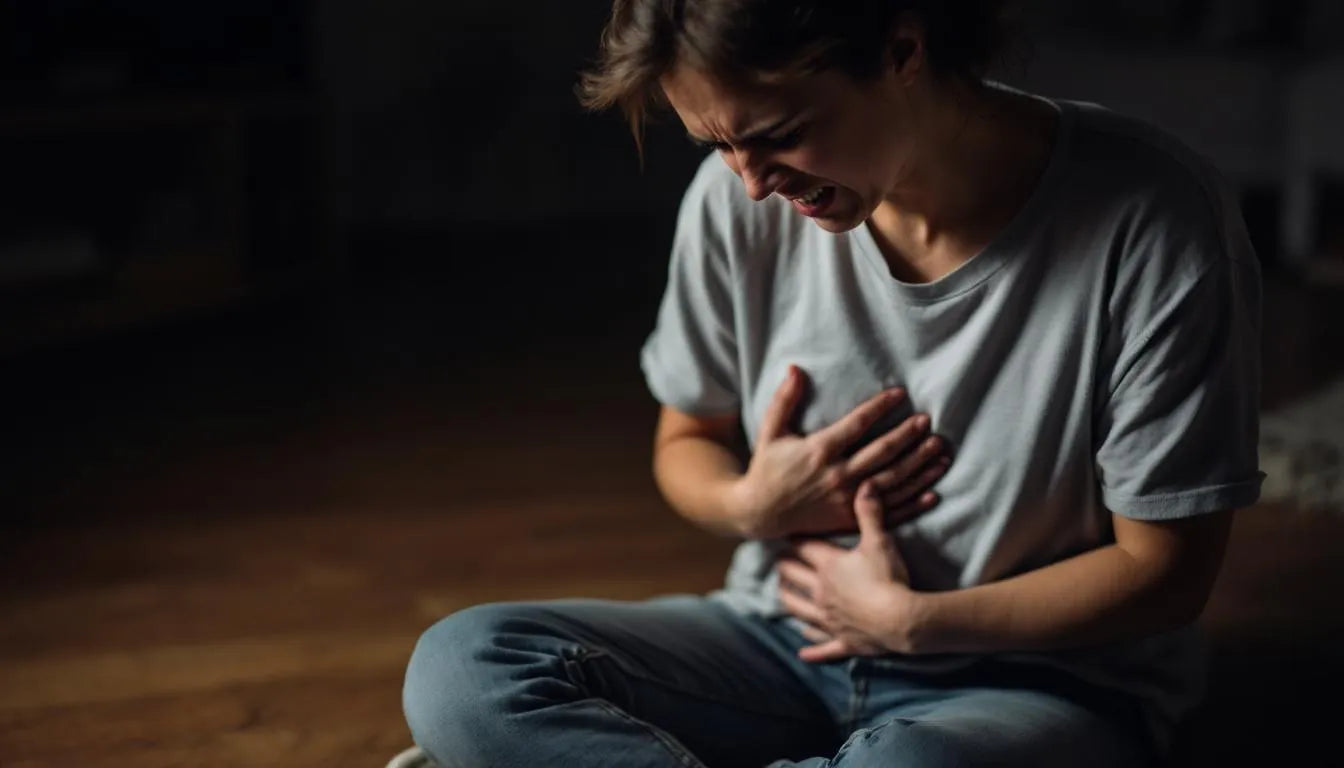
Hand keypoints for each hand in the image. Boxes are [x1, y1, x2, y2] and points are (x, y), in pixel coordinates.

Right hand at [729, 365, 948, 538]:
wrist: (760, 513)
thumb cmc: (766, 468)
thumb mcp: (769, 432)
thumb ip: (784, 400)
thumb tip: (795, 368)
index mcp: (819, 450)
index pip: (858, 424)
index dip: (880, 406)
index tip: (900, 393)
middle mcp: (837, 475)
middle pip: (883, 452)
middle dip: (908, 435)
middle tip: (927, 421)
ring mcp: (846, 499)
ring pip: (892, 481)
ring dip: (919, 466)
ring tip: (940, 452)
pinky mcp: (850, 519)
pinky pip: (888, 512)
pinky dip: (912, 503)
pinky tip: (932, 492)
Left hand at [776, 480, 918, 662]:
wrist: (902, 619)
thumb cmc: (890, 578)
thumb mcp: (880, 541)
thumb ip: (870, 512)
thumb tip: (866, 482)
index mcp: (828, 566)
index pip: (802, 547)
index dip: (793, 538)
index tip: (785, 532)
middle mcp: (821, 592)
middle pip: (792, 577)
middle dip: (784, 568)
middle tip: (778, 562)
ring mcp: (829, 619)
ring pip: (798, 610)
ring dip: (788, 601)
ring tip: (781, 594)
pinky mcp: (842, 640)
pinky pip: (822, 647)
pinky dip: (811, 649)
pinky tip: (802, 652)